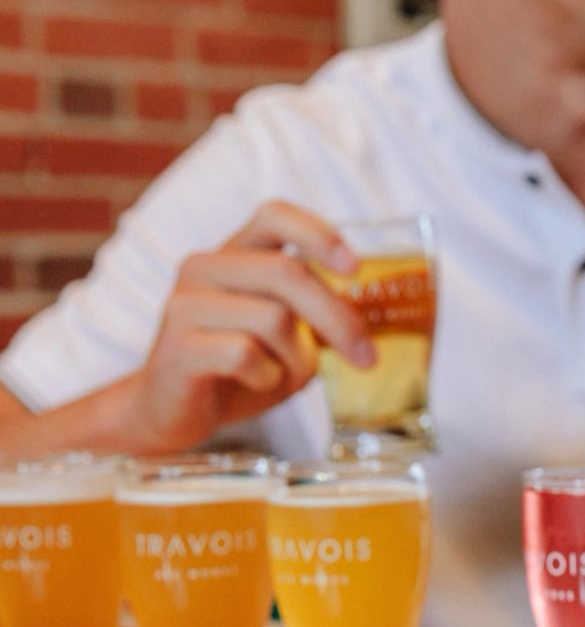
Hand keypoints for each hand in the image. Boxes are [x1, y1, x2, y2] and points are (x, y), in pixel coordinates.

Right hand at [123, 201, 373, 452]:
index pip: (275, 215)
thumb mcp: (286, 333)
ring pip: (273, 319)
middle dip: (338, 317)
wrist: (173, 411)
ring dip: (299, 358)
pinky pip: (245, 355)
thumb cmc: (240, 368)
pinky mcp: (176, 346)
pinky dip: (268, 376)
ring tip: (287, 375)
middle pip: (287, 272)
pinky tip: (256, 382)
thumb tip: (370, 316)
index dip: (319, 234)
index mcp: (235, 254)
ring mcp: (185, 304)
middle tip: (366, 357)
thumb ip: (315, 313)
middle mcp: (205, 267)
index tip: (355, 267)